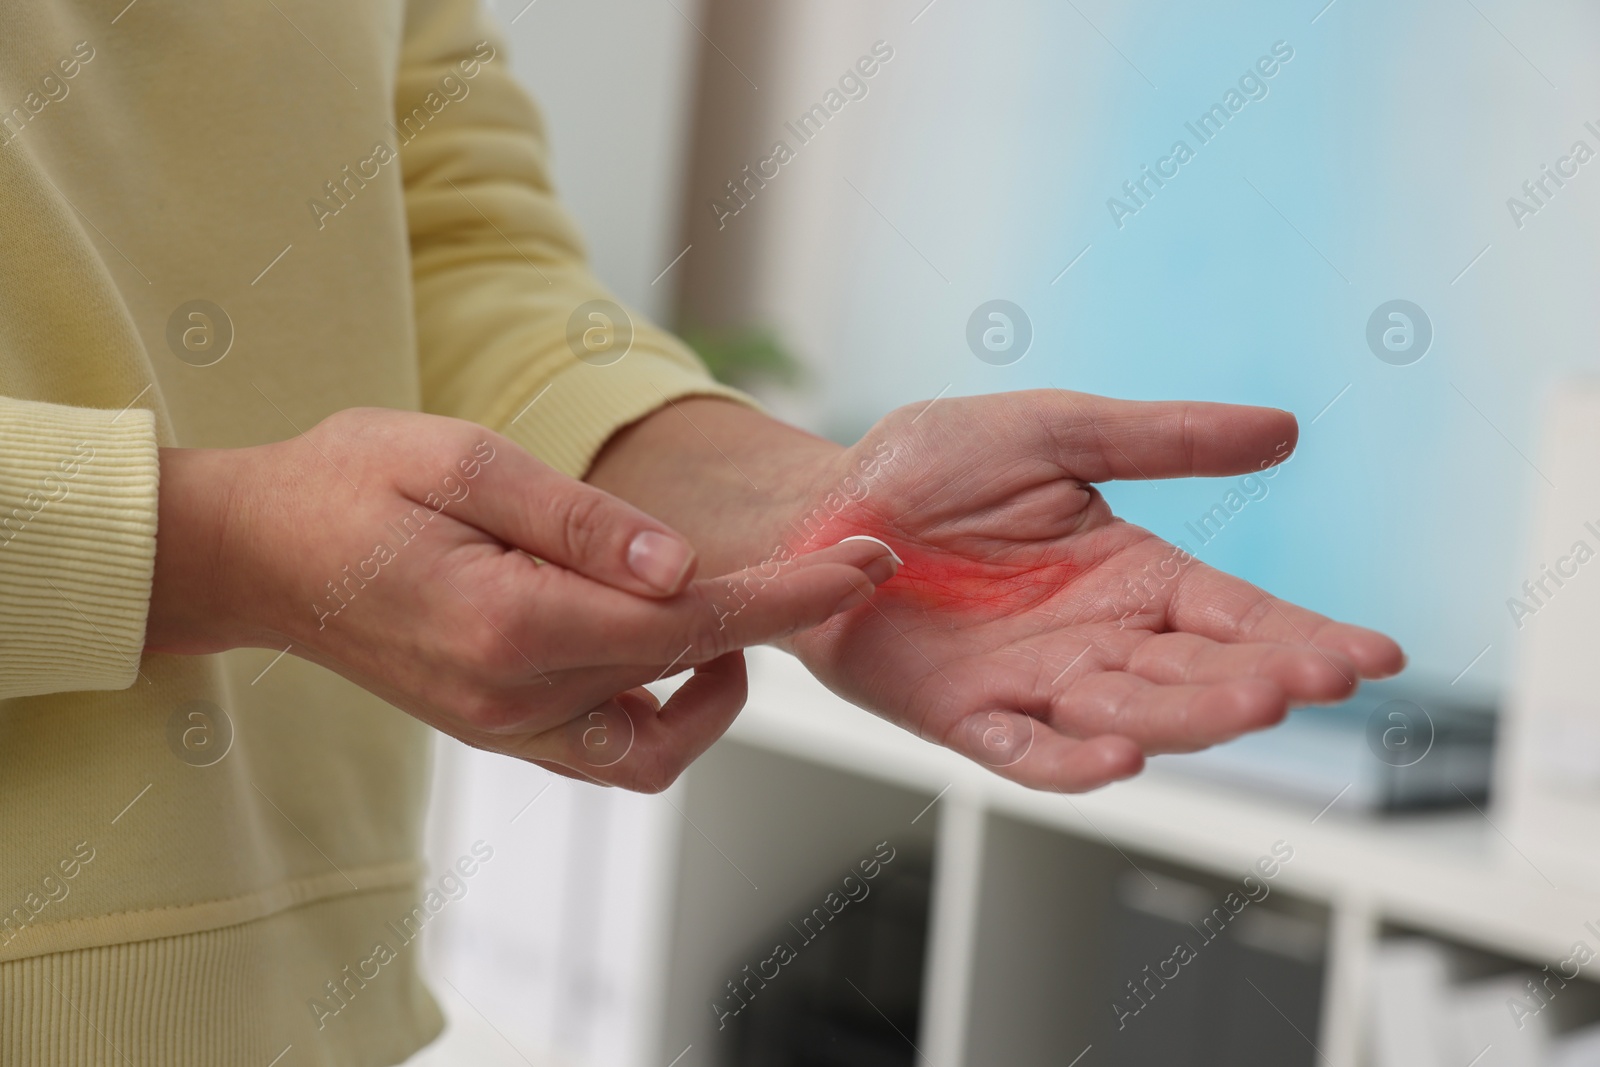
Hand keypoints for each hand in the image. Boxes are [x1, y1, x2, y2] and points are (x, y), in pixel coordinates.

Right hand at [147, 407, 898, 789]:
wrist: (255, 553)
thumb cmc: (348, 484)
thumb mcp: (463, 462)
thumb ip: (581, 521)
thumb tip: (684, 568)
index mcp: (514, 623)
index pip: (692, 623)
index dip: (791, 594)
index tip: (867, 564)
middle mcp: (517, 697)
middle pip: (689, 673)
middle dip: (775, 621)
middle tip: (836, 566)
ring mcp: (507, 727)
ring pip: (659, 742)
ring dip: (718, 680)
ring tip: (734, 605)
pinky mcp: (501, 731)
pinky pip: (612, 749)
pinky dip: (661, 706)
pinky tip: (666, 643)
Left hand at [778, 390, 1403, 791]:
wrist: (822, 509)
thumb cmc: (928, 467)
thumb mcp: (1051, 431)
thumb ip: (1159, 439)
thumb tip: (1284, 431)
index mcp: (1131, 575)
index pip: (1236, 615)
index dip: (1302, 635)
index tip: (1373, 654)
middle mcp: (1097, 640)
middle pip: (1196, 675)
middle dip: (1258, 679)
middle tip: (1315, 677)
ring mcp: (1035, 684)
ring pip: (1130, 716)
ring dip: (1188, 718)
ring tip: (1251, 704)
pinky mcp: (966, 715)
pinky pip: (1026, 752)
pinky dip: (1071, 761)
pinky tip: (1119, 757)